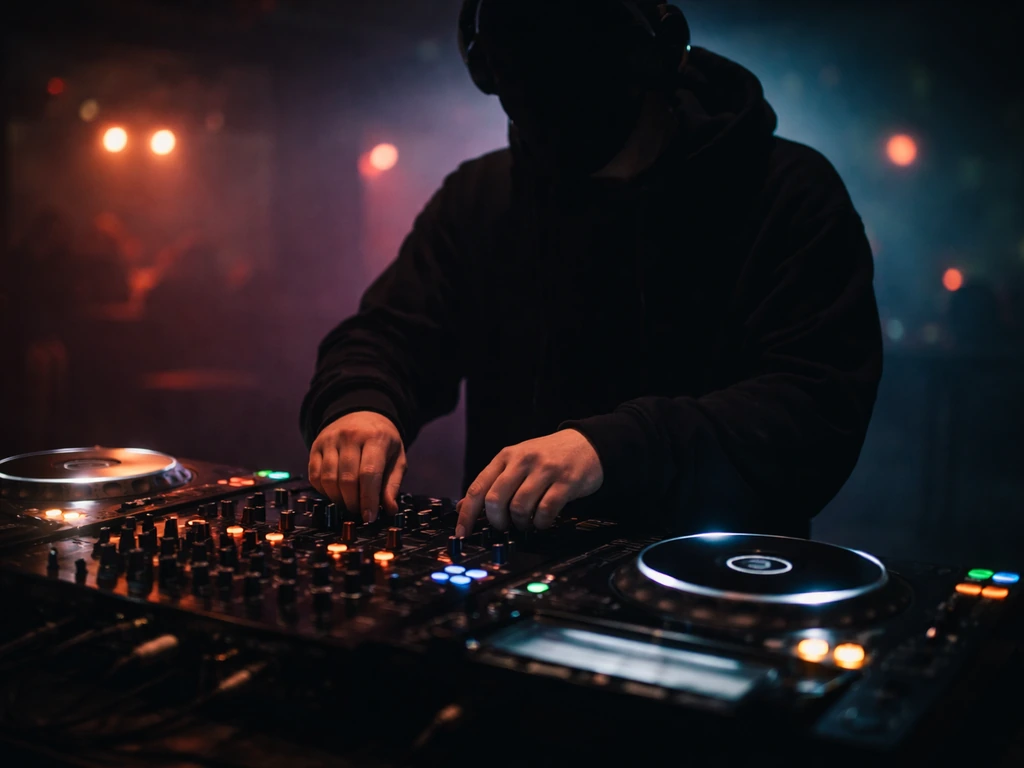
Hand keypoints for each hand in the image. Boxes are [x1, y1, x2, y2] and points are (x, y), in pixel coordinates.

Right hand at [308, 411, 406, 521]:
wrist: (362, 414)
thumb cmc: (382, 441)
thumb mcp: (397, 458)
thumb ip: (392, 484)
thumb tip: (389, 509)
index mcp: (375, 438)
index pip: (369, 473)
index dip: (368, 499)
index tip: (370, 518)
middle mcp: (350, 436)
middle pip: (347, 479)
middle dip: (353, 502)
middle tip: (360, 512)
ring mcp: (330, 440)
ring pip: (329, 479)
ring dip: (338, 499)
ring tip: (349, 503)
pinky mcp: (316, 446)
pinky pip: (315, 476)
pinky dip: (324, 491)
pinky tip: (336, 493)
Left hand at [456, 429, 602, 536]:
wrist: (586, 444)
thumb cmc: (548, 456)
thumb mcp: (516, 462)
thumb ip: (492, 482)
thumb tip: (464, 506)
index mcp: (506, 457)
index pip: (478, 488)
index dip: (467, 514)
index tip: (462, 533)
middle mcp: (523, 461)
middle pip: (496, 499)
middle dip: (497, 521)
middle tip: (504, 526)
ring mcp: (545, 470)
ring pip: (519, 507)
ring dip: (520, 524)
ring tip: (526, 524)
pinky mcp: (566, 482)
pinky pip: (545, 510)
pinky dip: (540, 523)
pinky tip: (542, 522)